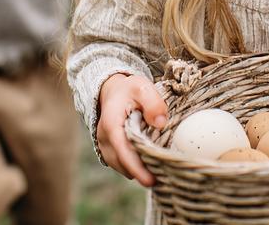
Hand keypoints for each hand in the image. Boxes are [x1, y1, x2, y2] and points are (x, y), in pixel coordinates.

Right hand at [97, 72, 168, 186]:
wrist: (114, 92)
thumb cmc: (129, 90)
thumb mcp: (142, 87)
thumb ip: (153, 102)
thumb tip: (160, 124)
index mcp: (111, 123)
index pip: (122, 150)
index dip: (136, 167)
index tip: (150, 180)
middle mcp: (104, 138)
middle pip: (122, 163)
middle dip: (141, 172)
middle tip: (164, 177)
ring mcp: (105, 146)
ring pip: (121, 166)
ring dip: (138, 171)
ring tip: (159, 172)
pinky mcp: (110, 150)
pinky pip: (121, 164)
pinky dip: (134, 167)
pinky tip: (150, 166)